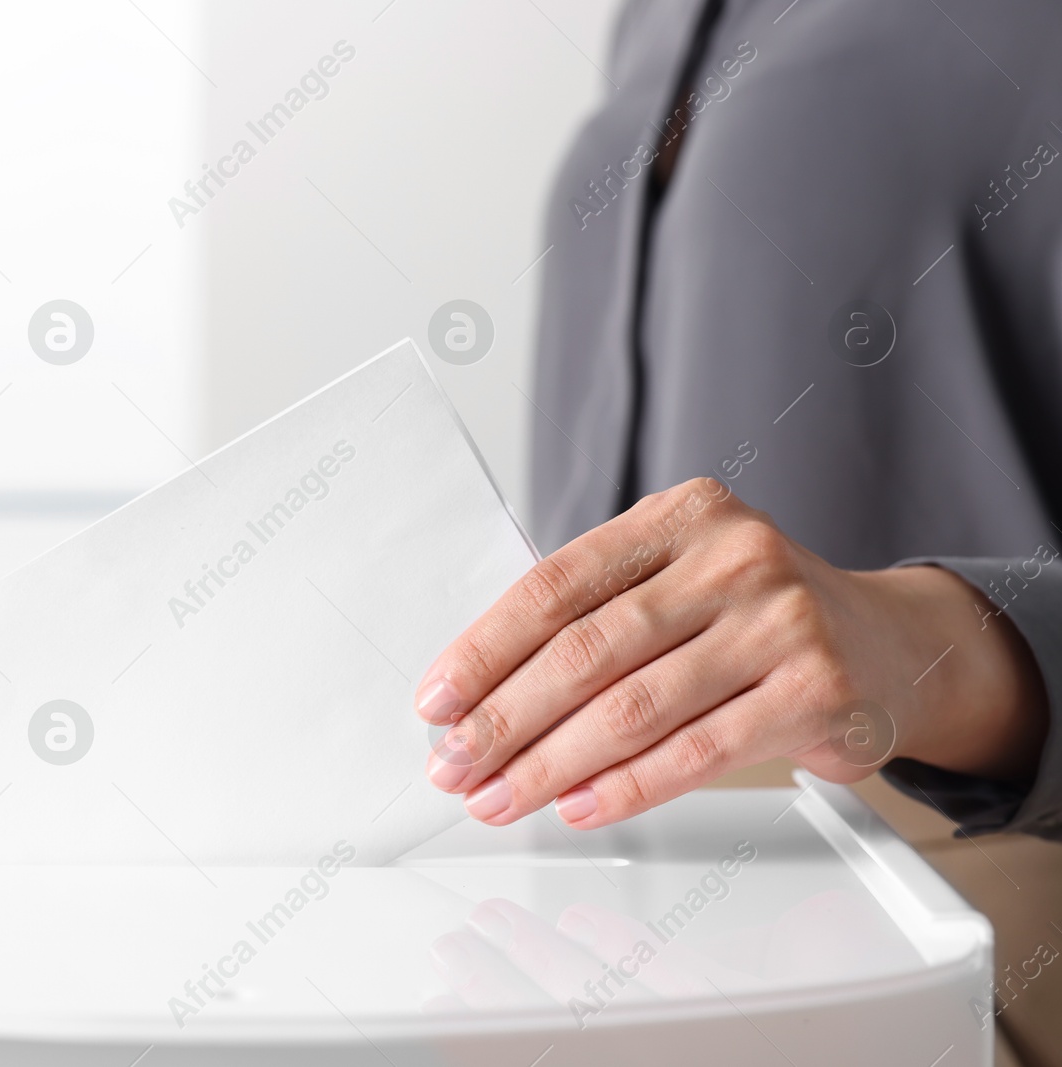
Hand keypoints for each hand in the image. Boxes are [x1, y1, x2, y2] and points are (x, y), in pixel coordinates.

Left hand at [414, 478, 1047, 828]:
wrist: (892, 644)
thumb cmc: (754, 617)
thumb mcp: (680, 580)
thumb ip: (595, 615)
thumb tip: (476, 695)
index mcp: (680, 516)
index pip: (554, 585)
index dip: (484, 649)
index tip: (435, 701)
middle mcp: (732, 557)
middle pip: (585, 649)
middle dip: (504, 719)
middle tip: (453, 765)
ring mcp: (781, 621)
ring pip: (633, 707)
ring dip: (550, 764)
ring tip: (499, 798)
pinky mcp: (817, 690)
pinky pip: (697, 751)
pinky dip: (626, 787)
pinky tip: (576, 807)